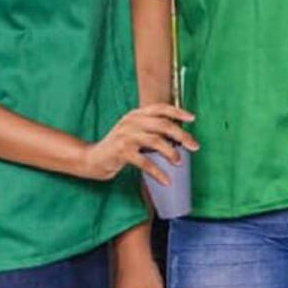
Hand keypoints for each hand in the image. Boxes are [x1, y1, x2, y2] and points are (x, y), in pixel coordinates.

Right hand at [82, 104, 197, 184]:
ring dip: (171, 152)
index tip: (192, 119)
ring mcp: (126, 135)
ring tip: (179, 162)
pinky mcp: (122, 151)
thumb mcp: (134, 132)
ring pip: (156, 141)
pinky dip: (158, 172)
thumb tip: (179, 136)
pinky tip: (166, 180)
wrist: (93, 159)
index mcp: (136, 114)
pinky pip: (145, 162)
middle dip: (181, 135)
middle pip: (162, 124)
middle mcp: (131, 121)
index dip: (178, 112)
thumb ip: (151, 130)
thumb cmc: (119, 147)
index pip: (160, 108)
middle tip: (194, 146)